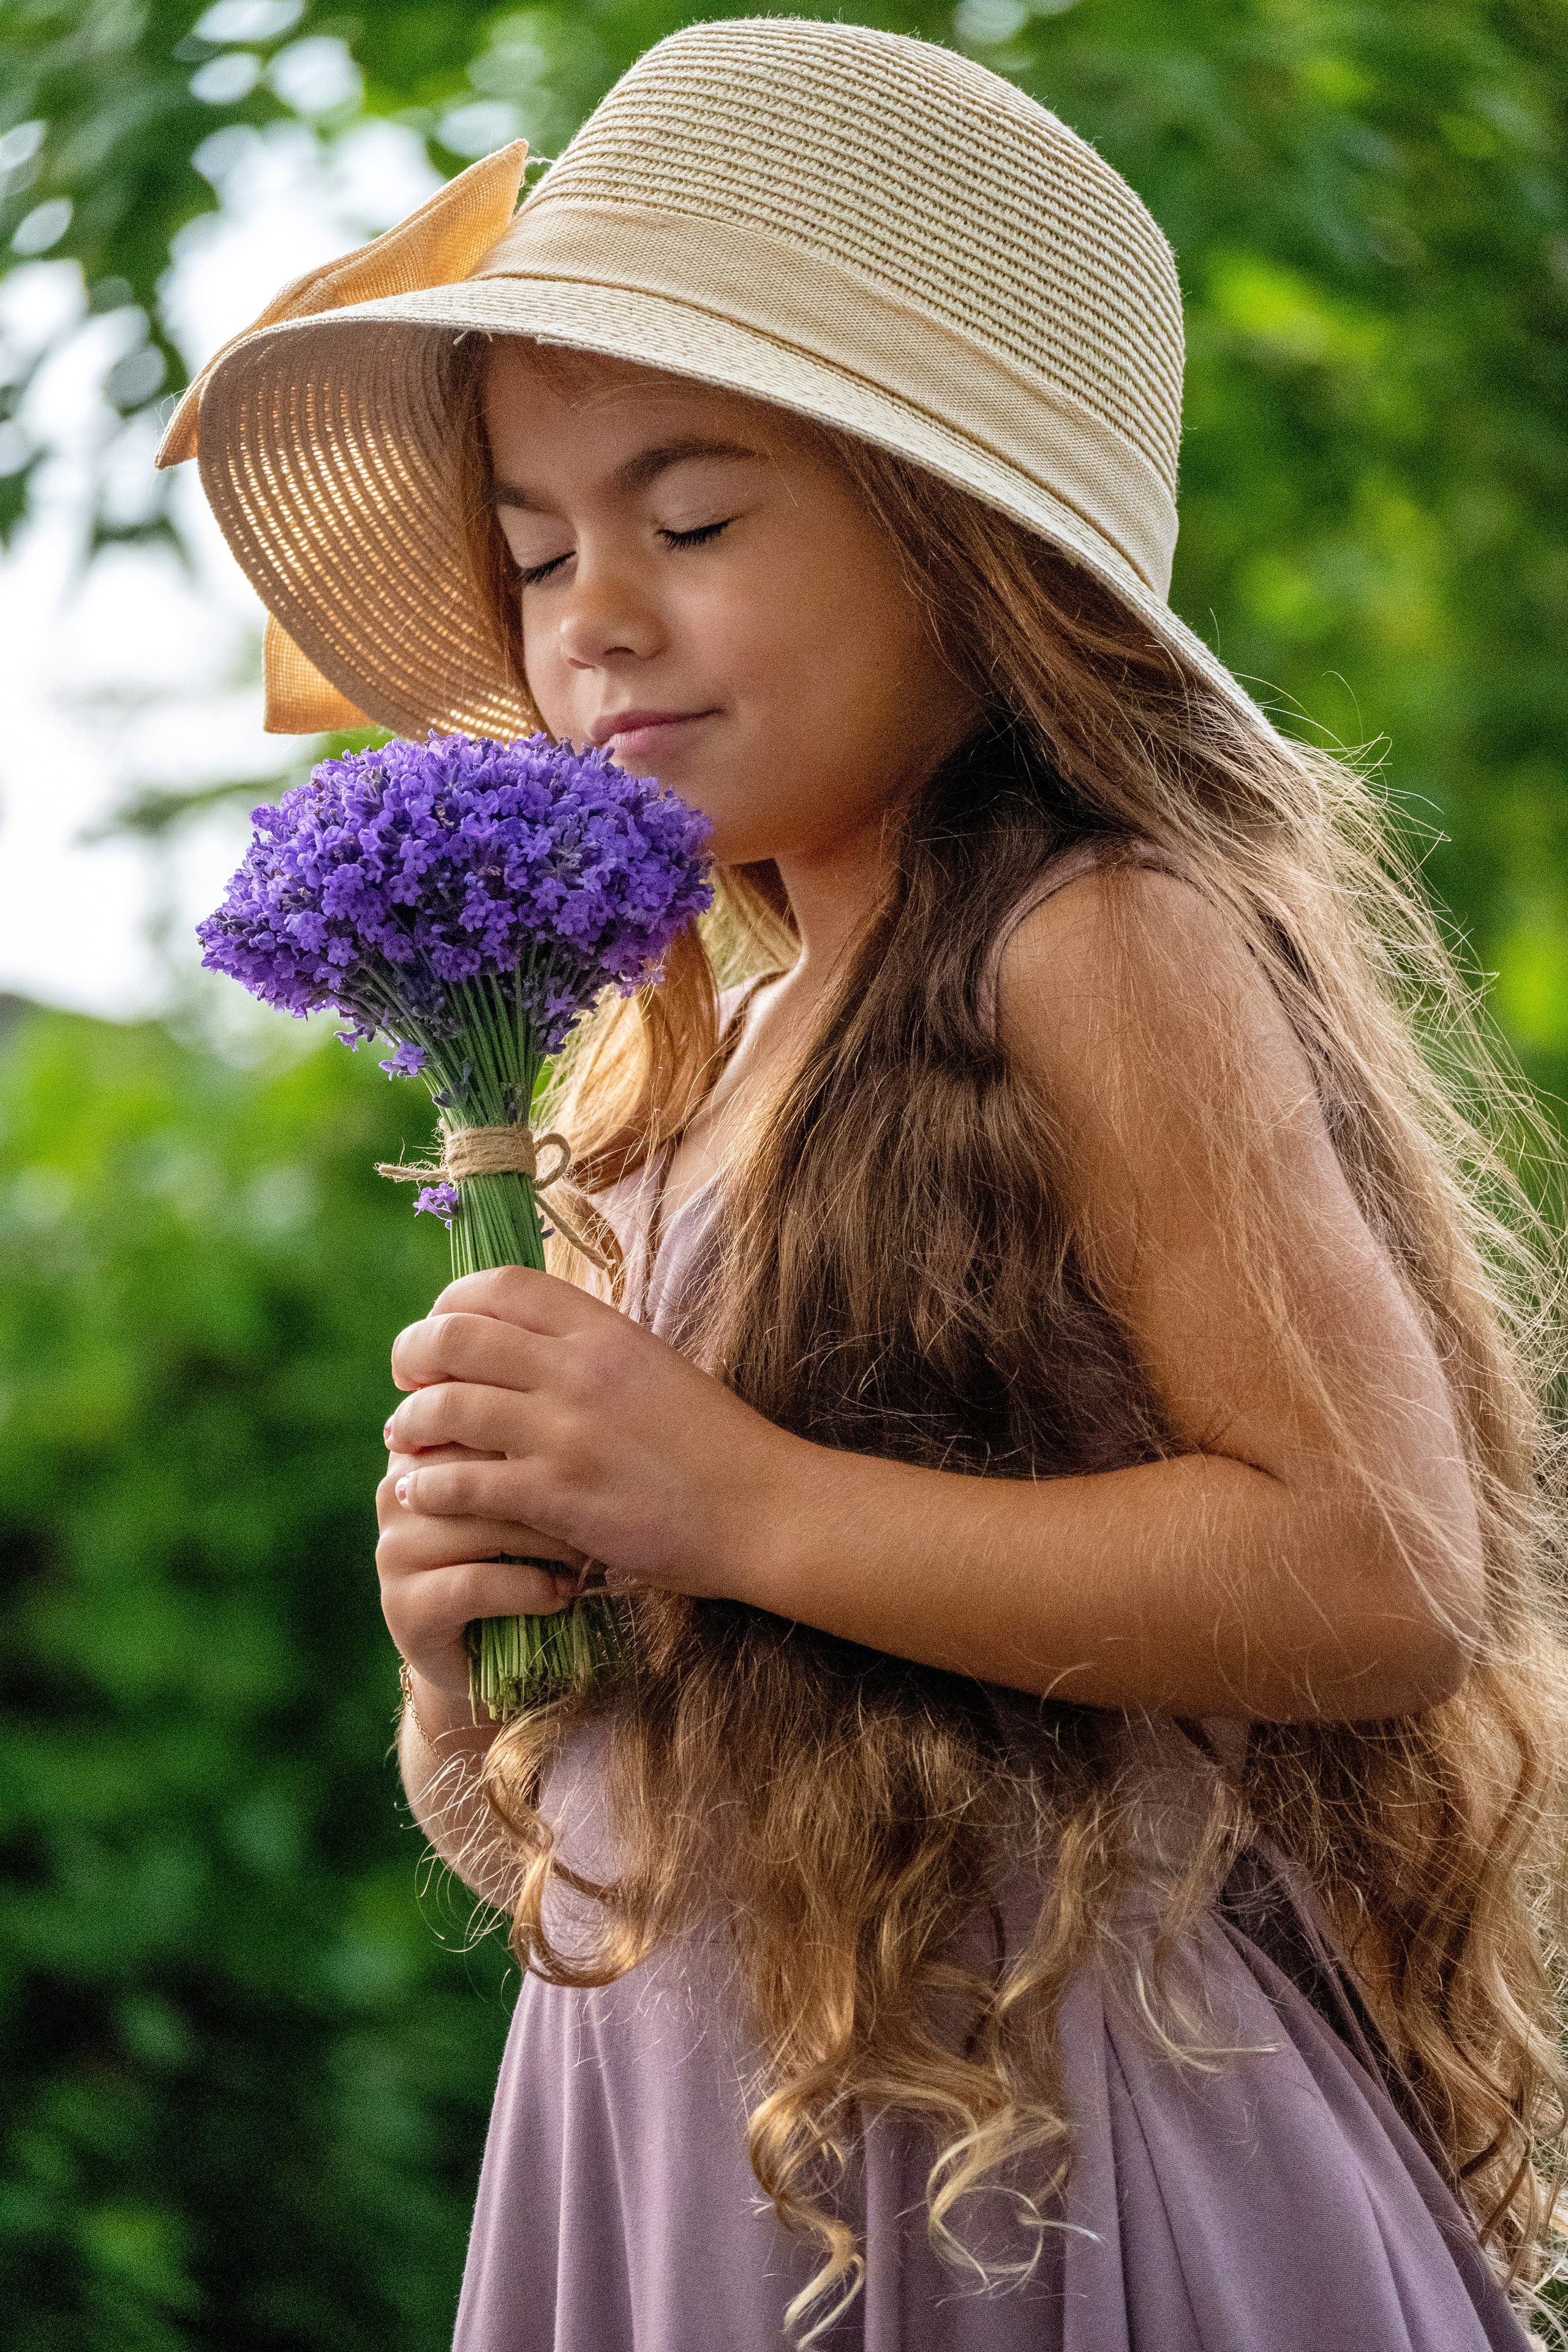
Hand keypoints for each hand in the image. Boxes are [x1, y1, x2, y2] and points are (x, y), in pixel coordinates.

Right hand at [376, 1434, 586, 1707]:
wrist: (491, 1650)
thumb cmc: (522, 1553)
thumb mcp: (527, 1490)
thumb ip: (532, 1442)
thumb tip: (594, 1398)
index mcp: (424, 1445)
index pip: (479, 1415)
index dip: (540, 1436)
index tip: (595, 1456)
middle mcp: (399, 1491)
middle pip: (480, 1468)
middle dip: (550, 1490)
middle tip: (604, 1509)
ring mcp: (393, 1549)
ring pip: (482, 1526)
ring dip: (548, 1544)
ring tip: (588, 1558)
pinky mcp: (403, 1606)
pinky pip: (473, 1584)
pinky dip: (527, 1589)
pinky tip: (561, 1595)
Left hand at [380, 1267, 800, 1668]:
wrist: (765, 1510)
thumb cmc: (715, 1446)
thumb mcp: (654, 1369)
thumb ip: (592, 1353)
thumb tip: (526, 1345)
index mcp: (605, 1330)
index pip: (500, 1283)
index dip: (450, 1301)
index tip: (438, 1330)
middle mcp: (579, 1369)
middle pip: (455, 1335)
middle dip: (413, 1355)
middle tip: (407, 1381)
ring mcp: (566, 1433)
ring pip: (447, 1407)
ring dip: (411, 1422)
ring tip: (404, 1439)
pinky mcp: (559, 1496)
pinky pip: (462, 1482)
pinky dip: (428, 1486)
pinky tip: (420, 1492)